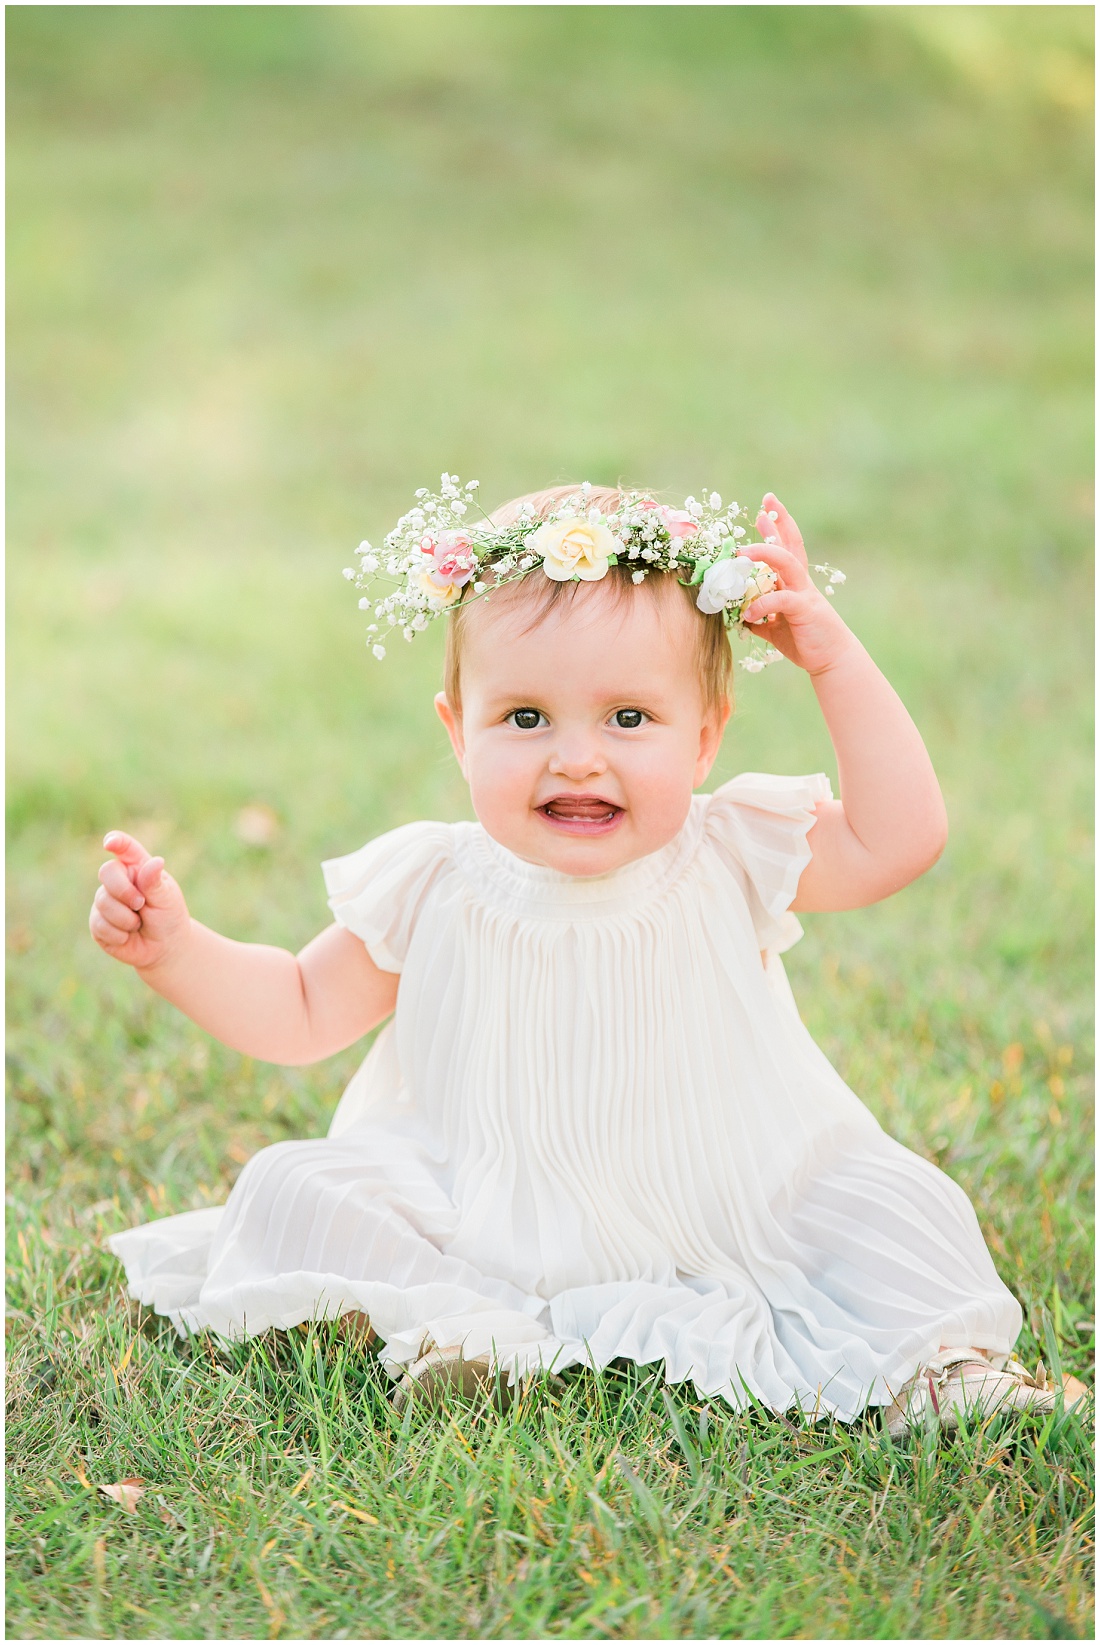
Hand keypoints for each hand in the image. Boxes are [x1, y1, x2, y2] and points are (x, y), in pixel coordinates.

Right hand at [89, 832, 191, 971]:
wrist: (163, 947)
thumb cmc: (168, 917)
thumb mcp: (167, 899)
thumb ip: (155, 883)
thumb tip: (156, 861)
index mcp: (138, 867)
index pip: (126, 848)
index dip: (117, 841)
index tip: (110, 843)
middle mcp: (118, 880)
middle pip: (106, 872)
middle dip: (123, 891)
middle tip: (140, 904)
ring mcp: (104, 901)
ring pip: (103, 902)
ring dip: (126, 919)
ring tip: (138, 924)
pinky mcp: (97, 922)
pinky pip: (100, 925)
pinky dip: (119, 934)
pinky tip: (128, 936)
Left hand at [742, 494, 854, 675]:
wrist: (831, 660)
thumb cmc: (805, 641)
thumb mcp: (775, 627)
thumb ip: (759, 617)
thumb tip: (739, 616)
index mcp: (793, 583)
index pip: (785, 549)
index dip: (776, 529)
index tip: (763, 510)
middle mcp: (800, 583)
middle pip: (790, 544)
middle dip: (779, 522)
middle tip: (766, 503)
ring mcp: (804, 594)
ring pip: (787, 563)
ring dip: (765, 553)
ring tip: (742, 552)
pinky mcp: (805, 610)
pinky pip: (781, 600)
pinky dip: (761, 604)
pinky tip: (747, 614)